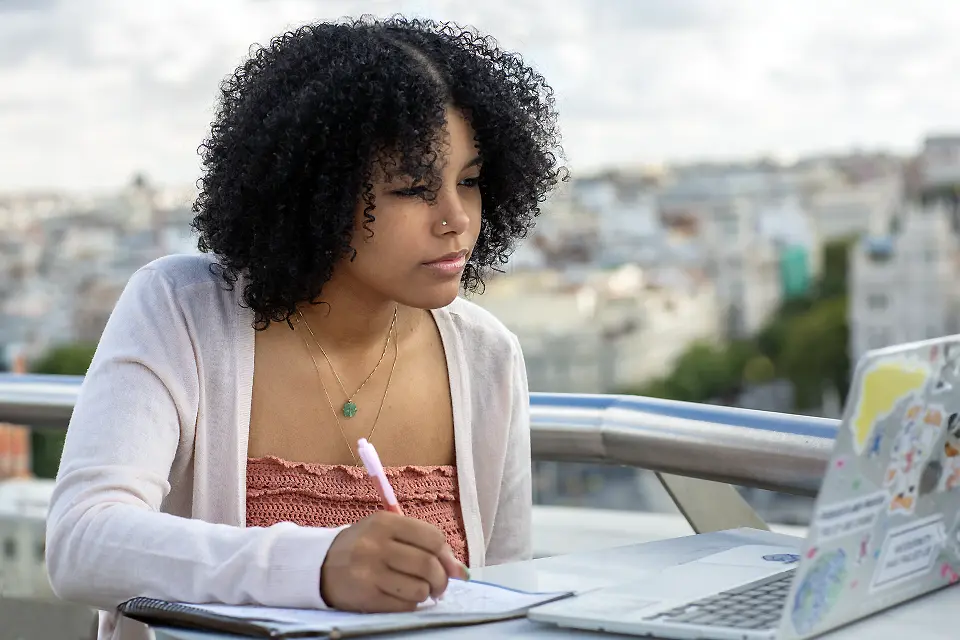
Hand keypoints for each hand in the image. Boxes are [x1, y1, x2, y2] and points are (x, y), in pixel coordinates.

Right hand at [320, 511, 468, 611]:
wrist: (319, 565)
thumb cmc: (363, 546)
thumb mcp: (388, 532)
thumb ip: (423, 544)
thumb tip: (461, 571)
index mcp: (385, 522)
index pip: (433, 538)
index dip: (447, 556)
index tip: (449, 567)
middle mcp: (377, 545)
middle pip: (428, 565)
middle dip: (441, 580)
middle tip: (438, 586)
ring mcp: (370, 572)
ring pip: (419, 588)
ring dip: (425, 594)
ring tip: (418, 591)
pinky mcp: (366, 597)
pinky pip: (404, 606)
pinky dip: (411, 604)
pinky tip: (403, 598)